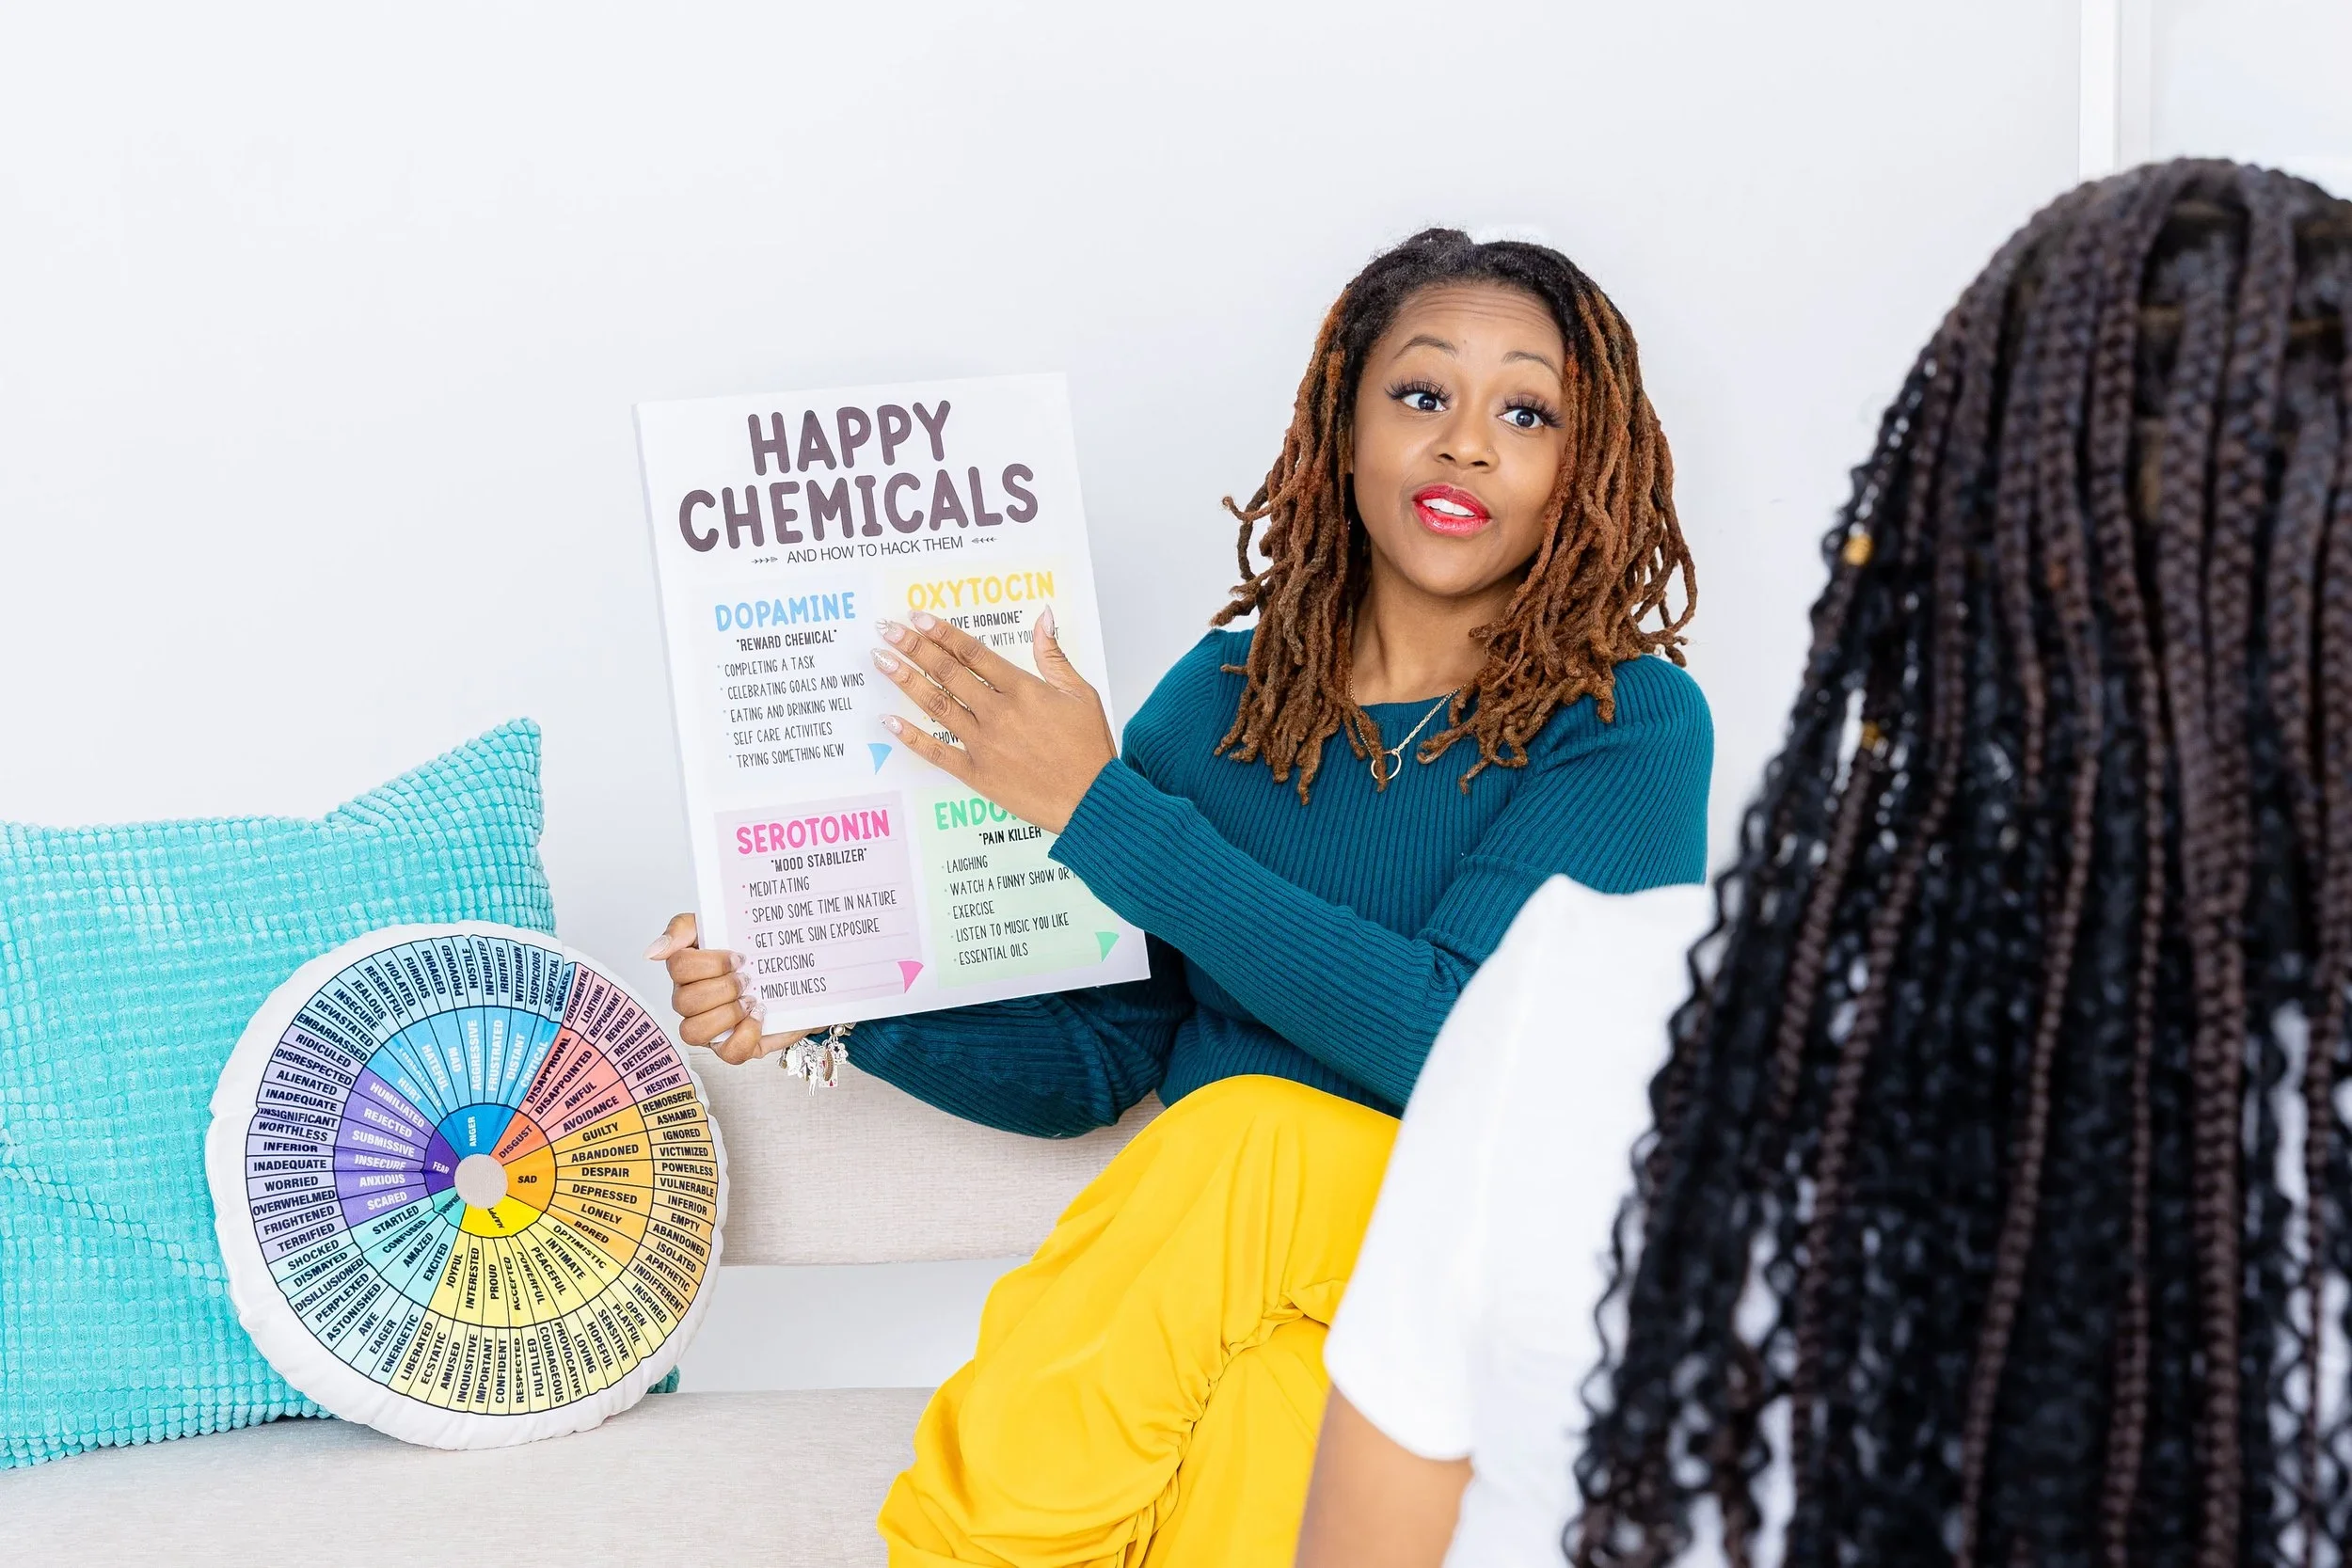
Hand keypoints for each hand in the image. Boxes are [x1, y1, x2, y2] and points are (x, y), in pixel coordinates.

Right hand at [644, 912, 821, 1065]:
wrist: (803, 976)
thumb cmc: (758, 953)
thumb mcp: (725, 924)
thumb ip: (684, 928)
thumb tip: (654, 951)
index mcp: (688, 971)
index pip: (678, 967)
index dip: (709, 963)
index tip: (738, 957)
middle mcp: (693, 1001)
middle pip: (684, 1001)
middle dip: (722, 988)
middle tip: (747, 979)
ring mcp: (711, 1027)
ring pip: (693, 1032)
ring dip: (726, 1014)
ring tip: (751, 1000)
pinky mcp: (734, 1047)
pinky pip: (727, 1053)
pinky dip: (745, 1035)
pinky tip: (759, 1017)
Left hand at [872, 606, 1117, 832]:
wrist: (1090, 799)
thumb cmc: (1089, 748)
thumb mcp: (1080, 693)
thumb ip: (1054, 655)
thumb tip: (1042, 618)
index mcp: (1023, 690)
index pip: (973, 653)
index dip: (943, 633)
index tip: (918, 618)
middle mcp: (998, 713)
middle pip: (948, 673)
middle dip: (914, 648)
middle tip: (887, 629)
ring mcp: (984, 744)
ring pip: (937, 705)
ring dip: (907, 681)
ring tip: (881, 660)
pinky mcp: (977, 773)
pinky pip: (937, 752)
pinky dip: (912, 737)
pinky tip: (890, 720)